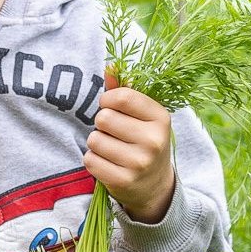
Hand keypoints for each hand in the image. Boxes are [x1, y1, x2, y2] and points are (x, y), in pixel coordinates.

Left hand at [86, 70, 175, 223]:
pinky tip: (108, 163)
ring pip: (94, 140)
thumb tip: (109, 66)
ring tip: (112, 149)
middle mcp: (154, 140)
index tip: (110, 107)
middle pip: (103, 118)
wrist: (154, 185)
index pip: (121, 97)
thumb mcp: (142, 116)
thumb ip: (124, 91)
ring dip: (96, 143)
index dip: (107, 100)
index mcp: (160, 118)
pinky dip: (93, 160)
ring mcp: (139, 163)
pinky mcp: (123, 181)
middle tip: (113, 133)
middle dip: (101, 124)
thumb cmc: (143, 141)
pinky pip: (90, 160)